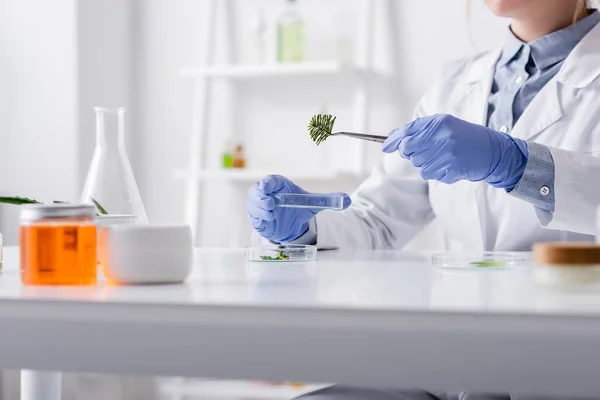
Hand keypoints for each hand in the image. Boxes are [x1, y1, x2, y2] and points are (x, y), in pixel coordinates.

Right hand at [247, 175, 350, 242]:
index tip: (267, 187)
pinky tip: (267, 222)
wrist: (292, 222)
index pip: (270, 181)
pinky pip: (253, 219)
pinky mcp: (258, 220)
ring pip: (252, 206)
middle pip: (256, 192)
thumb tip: (347, 200)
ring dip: (259, 210)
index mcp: (278, 185)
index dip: (267, 183)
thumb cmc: (298, 206)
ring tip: (271, 215)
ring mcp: (260, 207)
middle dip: (260, 198)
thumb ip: (328, 200)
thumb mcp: (313, 203)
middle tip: (270, 204)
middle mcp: (266, 194)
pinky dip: (258, 220)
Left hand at [382, 114, 528, 188]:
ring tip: (442, 157)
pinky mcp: (451, 169)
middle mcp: (442, 137)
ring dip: (426, 163)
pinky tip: (448, 165)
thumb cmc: (464, 136)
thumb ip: (418, 129)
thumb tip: (392, 137)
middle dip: (412, 153)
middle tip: (425, 151)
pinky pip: (430, 174)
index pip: (408, 133)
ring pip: (419, 165)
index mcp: (439, 123)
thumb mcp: (444, 124)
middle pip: (409, 151)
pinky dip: (435, 171)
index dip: (394, 141)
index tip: (385, 147)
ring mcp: (447, 154)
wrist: (491, 151)